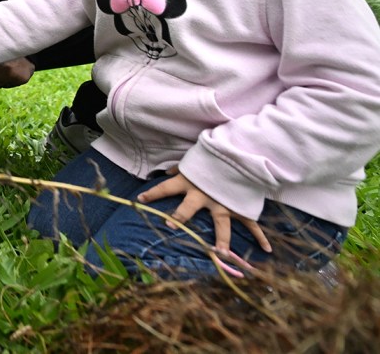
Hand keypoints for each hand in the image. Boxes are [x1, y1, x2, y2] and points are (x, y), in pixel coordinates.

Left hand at [137, 169, 271, 272]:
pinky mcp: (240, 207)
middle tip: (172, 225)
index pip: (166, 188)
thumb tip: (166, 172)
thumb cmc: (211, 157)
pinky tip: (267, 249)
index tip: (140, 200)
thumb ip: (179, 168)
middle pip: (188, 208)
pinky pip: (252, 224)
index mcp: (189, 182)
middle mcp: (204, 195)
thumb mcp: (192, 160)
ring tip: (220, 254)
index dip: (152, 193)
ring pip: (221, 225)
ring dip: (221, 240)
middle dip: (180, 217)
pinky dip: (261, 236)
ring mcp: (223, 204)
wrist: (239, 152)